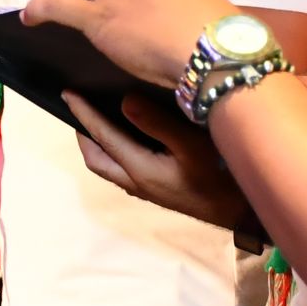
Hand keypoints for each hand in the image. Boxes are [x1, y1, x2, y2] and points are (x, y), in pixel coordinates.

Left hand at [68, 92, 255, 231]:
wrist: (238, 212)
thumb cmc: (218, 177)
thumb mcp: (191, 146)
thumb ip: (157, 123)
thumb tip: (124, 101)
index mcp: (138, 168)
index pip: (102, 137)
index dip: (83, 114)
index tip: (68, 93)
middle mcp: (135, 181)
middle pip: (96, 159)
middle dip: (83, 134)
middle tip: (78, 108)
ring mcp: (146, 189)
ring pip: (108, 166)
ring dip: (98, 143)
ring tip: (98, 119)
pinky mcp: (158, 190)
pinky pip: (123, 167)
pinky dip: (115, 149)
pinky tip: (130, 136)